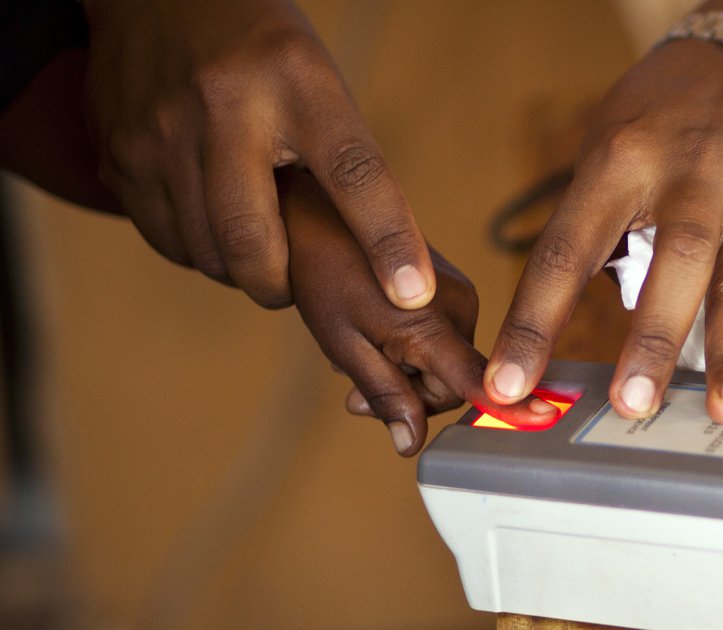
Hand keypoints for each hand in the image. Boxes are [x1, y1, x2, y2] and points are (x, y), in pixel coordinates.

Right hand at [81, 0, 434, 309]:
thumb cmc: (262, 54)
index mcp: (296, 80)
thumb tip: (386, 263)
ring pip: (206, 253)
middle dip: (279, 284)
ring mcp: (161, 131)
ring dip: (238, 268)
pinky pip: (166, 241)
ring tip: (253, 239)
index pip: (354, 174)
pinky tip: (212, 219)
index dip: (386, 240)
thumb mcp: (318, 84)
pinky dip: (199, 250)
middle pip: (254, 241)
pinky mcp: (118, 155)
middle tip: (291, 282)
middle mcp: (224, 104)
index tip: (410, 293)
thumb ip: (342, 165)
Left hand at [280, 169, 555, 455]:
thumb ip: (385, 395)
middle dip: (409, 396)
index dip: (508, 405)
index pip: (476, 377)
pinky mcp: (456, 289)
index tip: (543, 419)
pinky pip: (444, 343)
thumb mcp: (344, 345)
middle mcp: (460, 306)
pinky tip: (377, 336)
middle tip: (358, 395)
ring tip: (359, 357)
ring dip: (406, 375)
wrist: (321, 217)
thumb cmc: (325, 275)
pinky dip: (412, 352)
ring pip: (446, 366)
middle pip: (452, 385)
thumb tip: (411, 443)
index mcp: (431, 322)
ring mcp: (462, 295)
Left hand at [485, 40, 722, 425]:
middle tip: (634, 403)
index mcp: (622, 160)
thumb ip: (593, 233)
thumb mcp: (607, 151)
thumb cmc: (663, 119)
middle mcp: (693, 173)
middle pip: (675, 260)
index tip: (510, 382)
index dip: (535, 320)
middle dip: (652, 337)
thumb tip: (559, 333)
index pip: (569, 249)